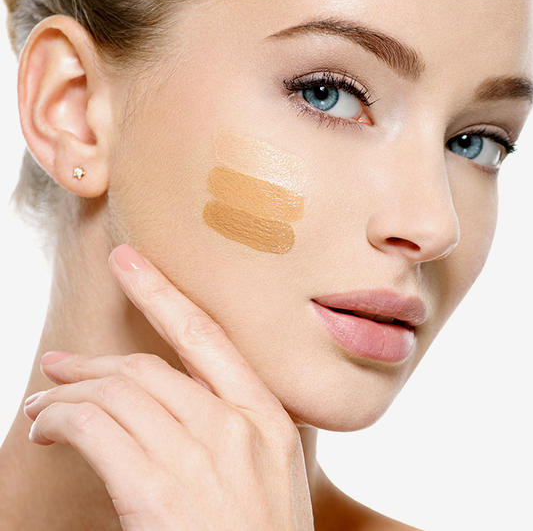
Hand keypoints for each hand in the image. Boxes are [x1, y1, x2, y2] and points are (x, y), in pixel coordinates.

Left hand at [23, 244, 313, 530]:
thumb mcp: (271, 481)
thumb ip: (236, 435)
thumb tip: (177, 410)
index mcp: (271, 421)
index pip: (210, 339)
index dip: (164, 294)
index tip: (130, 262)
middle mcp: (236, 426)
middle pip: (149, 368)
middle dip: (94, 362)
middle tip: (59, 365)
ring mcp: (201, 455)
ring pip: (116, 392)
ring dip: (68, 394)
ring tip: (43, 407)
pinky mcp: (158, 488)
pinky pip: (96, 427)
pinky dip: (61, 419)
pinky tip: (48, 428)